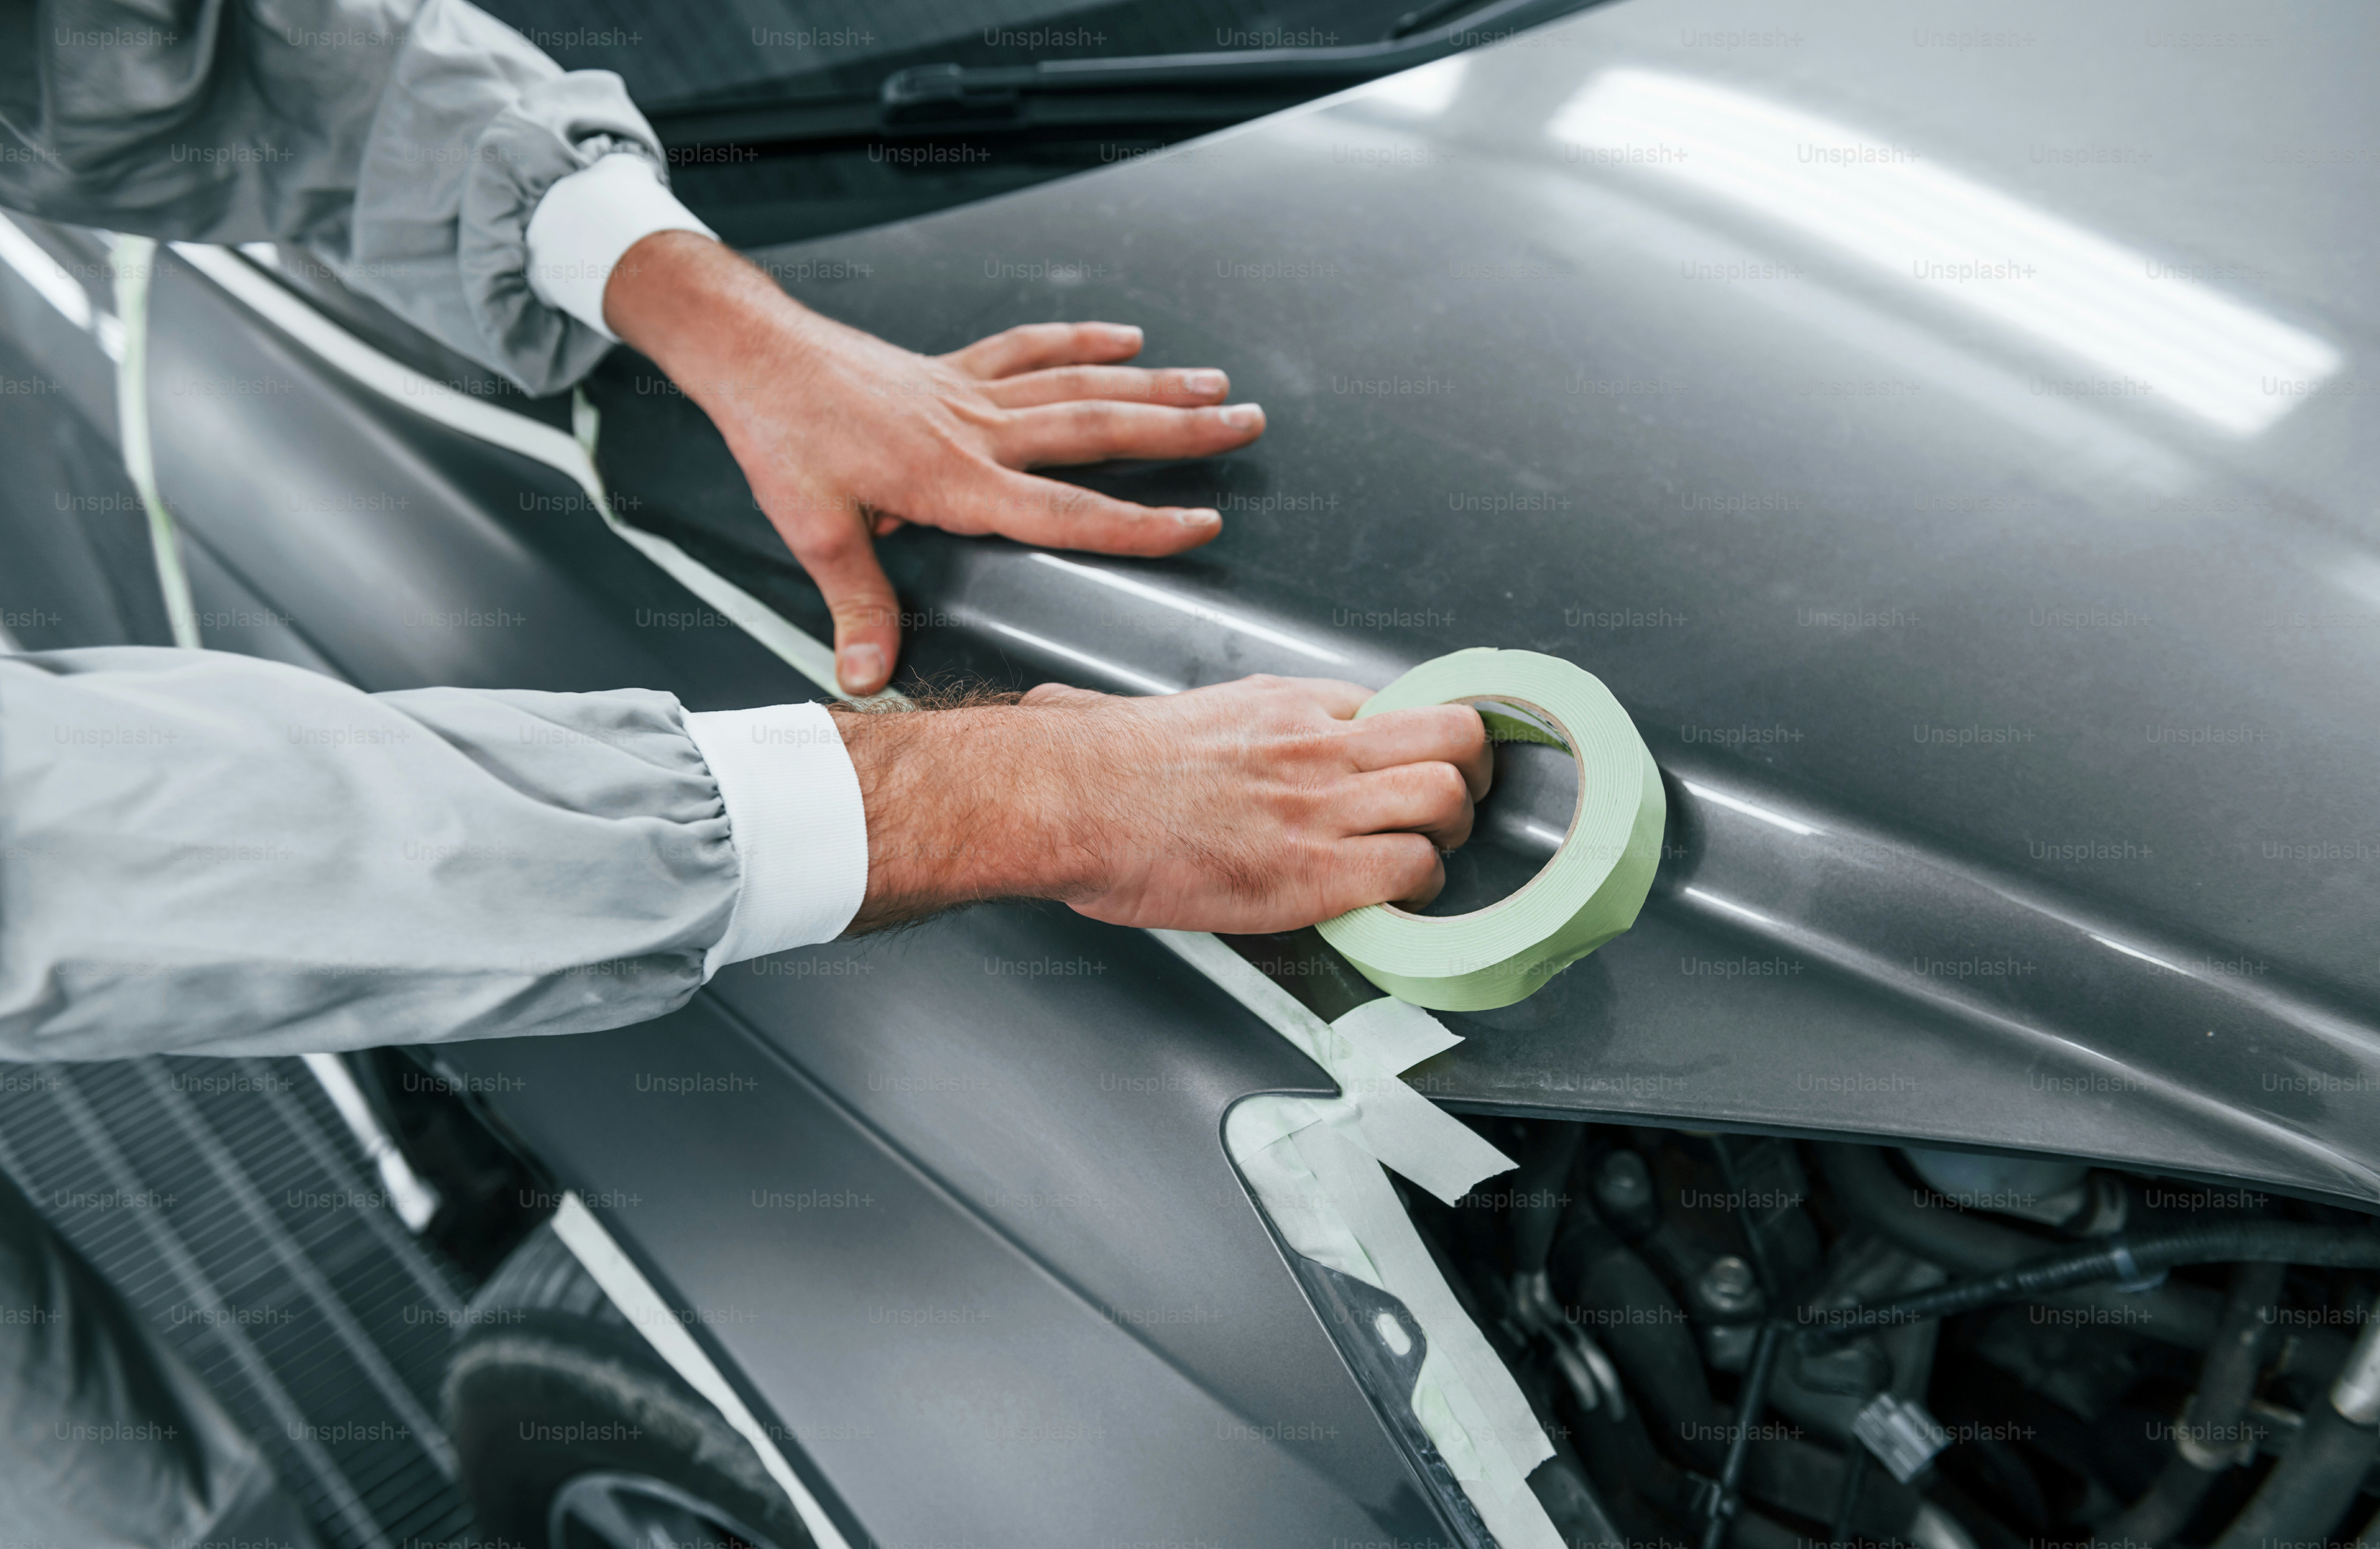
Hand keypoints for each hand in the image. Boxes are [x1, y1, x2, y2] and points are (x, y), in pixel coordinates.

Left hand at [602, 232, 1265, 694]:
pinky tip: (1127, 339)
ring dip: (1152, 384)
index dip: (1137, 524)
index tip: (1198, 525)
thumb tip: (868, 677)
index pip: (1065, 511)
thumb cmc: (782, 435)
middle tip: (1244, 424)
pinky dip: (1082, 340)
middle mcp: (976, 430)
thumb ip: (856, 605)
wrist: (754, 355)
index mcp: (953, 480)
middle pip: (1097, 429)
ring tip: (1214, 385)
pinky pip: (1030, 348)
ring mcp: (970, 392)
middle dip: (1178, 431)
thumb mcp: (813, 529)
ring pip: (1079, 384)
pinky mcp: (954, 367)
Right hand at [833, 676, 1490, 933]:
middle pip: (1451, 733)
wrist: (1068, 801)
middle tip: (1453, 804)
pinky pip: (1412, 868)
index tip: (1413, 766)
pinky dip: (1420, 888)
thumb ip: (1199, 716)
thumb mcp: (1173, 713)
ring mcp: (1319, 804)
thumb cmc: (1099, 768)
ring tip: (1429, 854)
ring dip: (1452, 832)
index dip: (1416, 740)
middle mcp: (1316, 743)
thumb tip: (1123, 712)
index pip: (1393, 704)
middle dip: (1468, 772)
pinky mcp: (1312, 869)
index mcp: (1284, 702)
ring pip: (1448, 794)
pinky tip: (1398, 899)